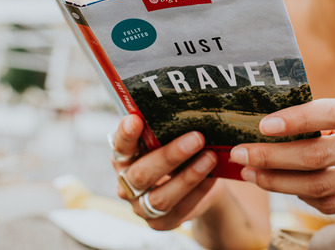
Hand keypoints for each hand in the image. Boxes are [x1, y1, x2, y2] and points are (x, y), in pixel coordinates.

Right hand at [110, 114, 223, 229]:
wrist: (192, 187)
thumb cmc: (175, 155)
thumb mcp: (167, 142)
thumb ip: (166, 131)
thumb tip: (186, 111)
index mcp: (124, 158)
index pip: (120, 146)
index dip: (126, 134)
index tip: (135, 120)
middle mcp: (127, 184)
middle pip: (142, 174)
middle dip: (170, 156)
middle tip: (197, 138)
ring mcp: (141, 206)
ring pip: (161, 197)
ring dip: (189, 176)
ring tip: (210, 158)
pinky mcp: (160, 222)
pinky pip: (181, 209)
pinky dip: (199, 192)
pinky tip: (213, 177)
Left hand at [228, 95, 334, 215]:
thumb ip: (322, 114)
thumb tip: (267, 125)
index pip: (330, 114)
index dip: (296, 120)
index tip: (263, 125)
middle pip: (317, 157)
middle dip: (272, 157)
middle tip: (241, 154)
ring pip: (319, 186)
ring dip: (278, 182)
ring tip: (251, 174)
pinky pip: (330, 204)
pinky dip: (301, 196)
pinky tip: (282, 187)